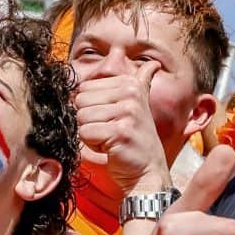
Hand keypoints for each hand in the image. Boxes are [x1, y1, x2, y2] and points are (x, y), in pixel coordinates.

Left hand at [73, 66, 162, 199]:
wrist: (148, 171)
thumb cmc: (135, 140)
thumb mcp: (139, 106)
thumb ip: (141, 82)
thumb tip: (153, 63)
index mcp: (130, 84)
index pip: (84, 88)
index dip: (92, 107)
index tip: (111, 118)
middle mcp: (130, 94)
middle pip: (80, 101)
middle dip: (89, 120)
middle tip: (110, 130)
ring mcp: (127, 112)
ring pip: (81, 117)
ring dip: (92, 133)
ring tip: (111, 139)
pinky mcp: (120, 132)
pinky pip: (85, 133)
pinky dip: (93, 145)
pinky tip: (111, 148)